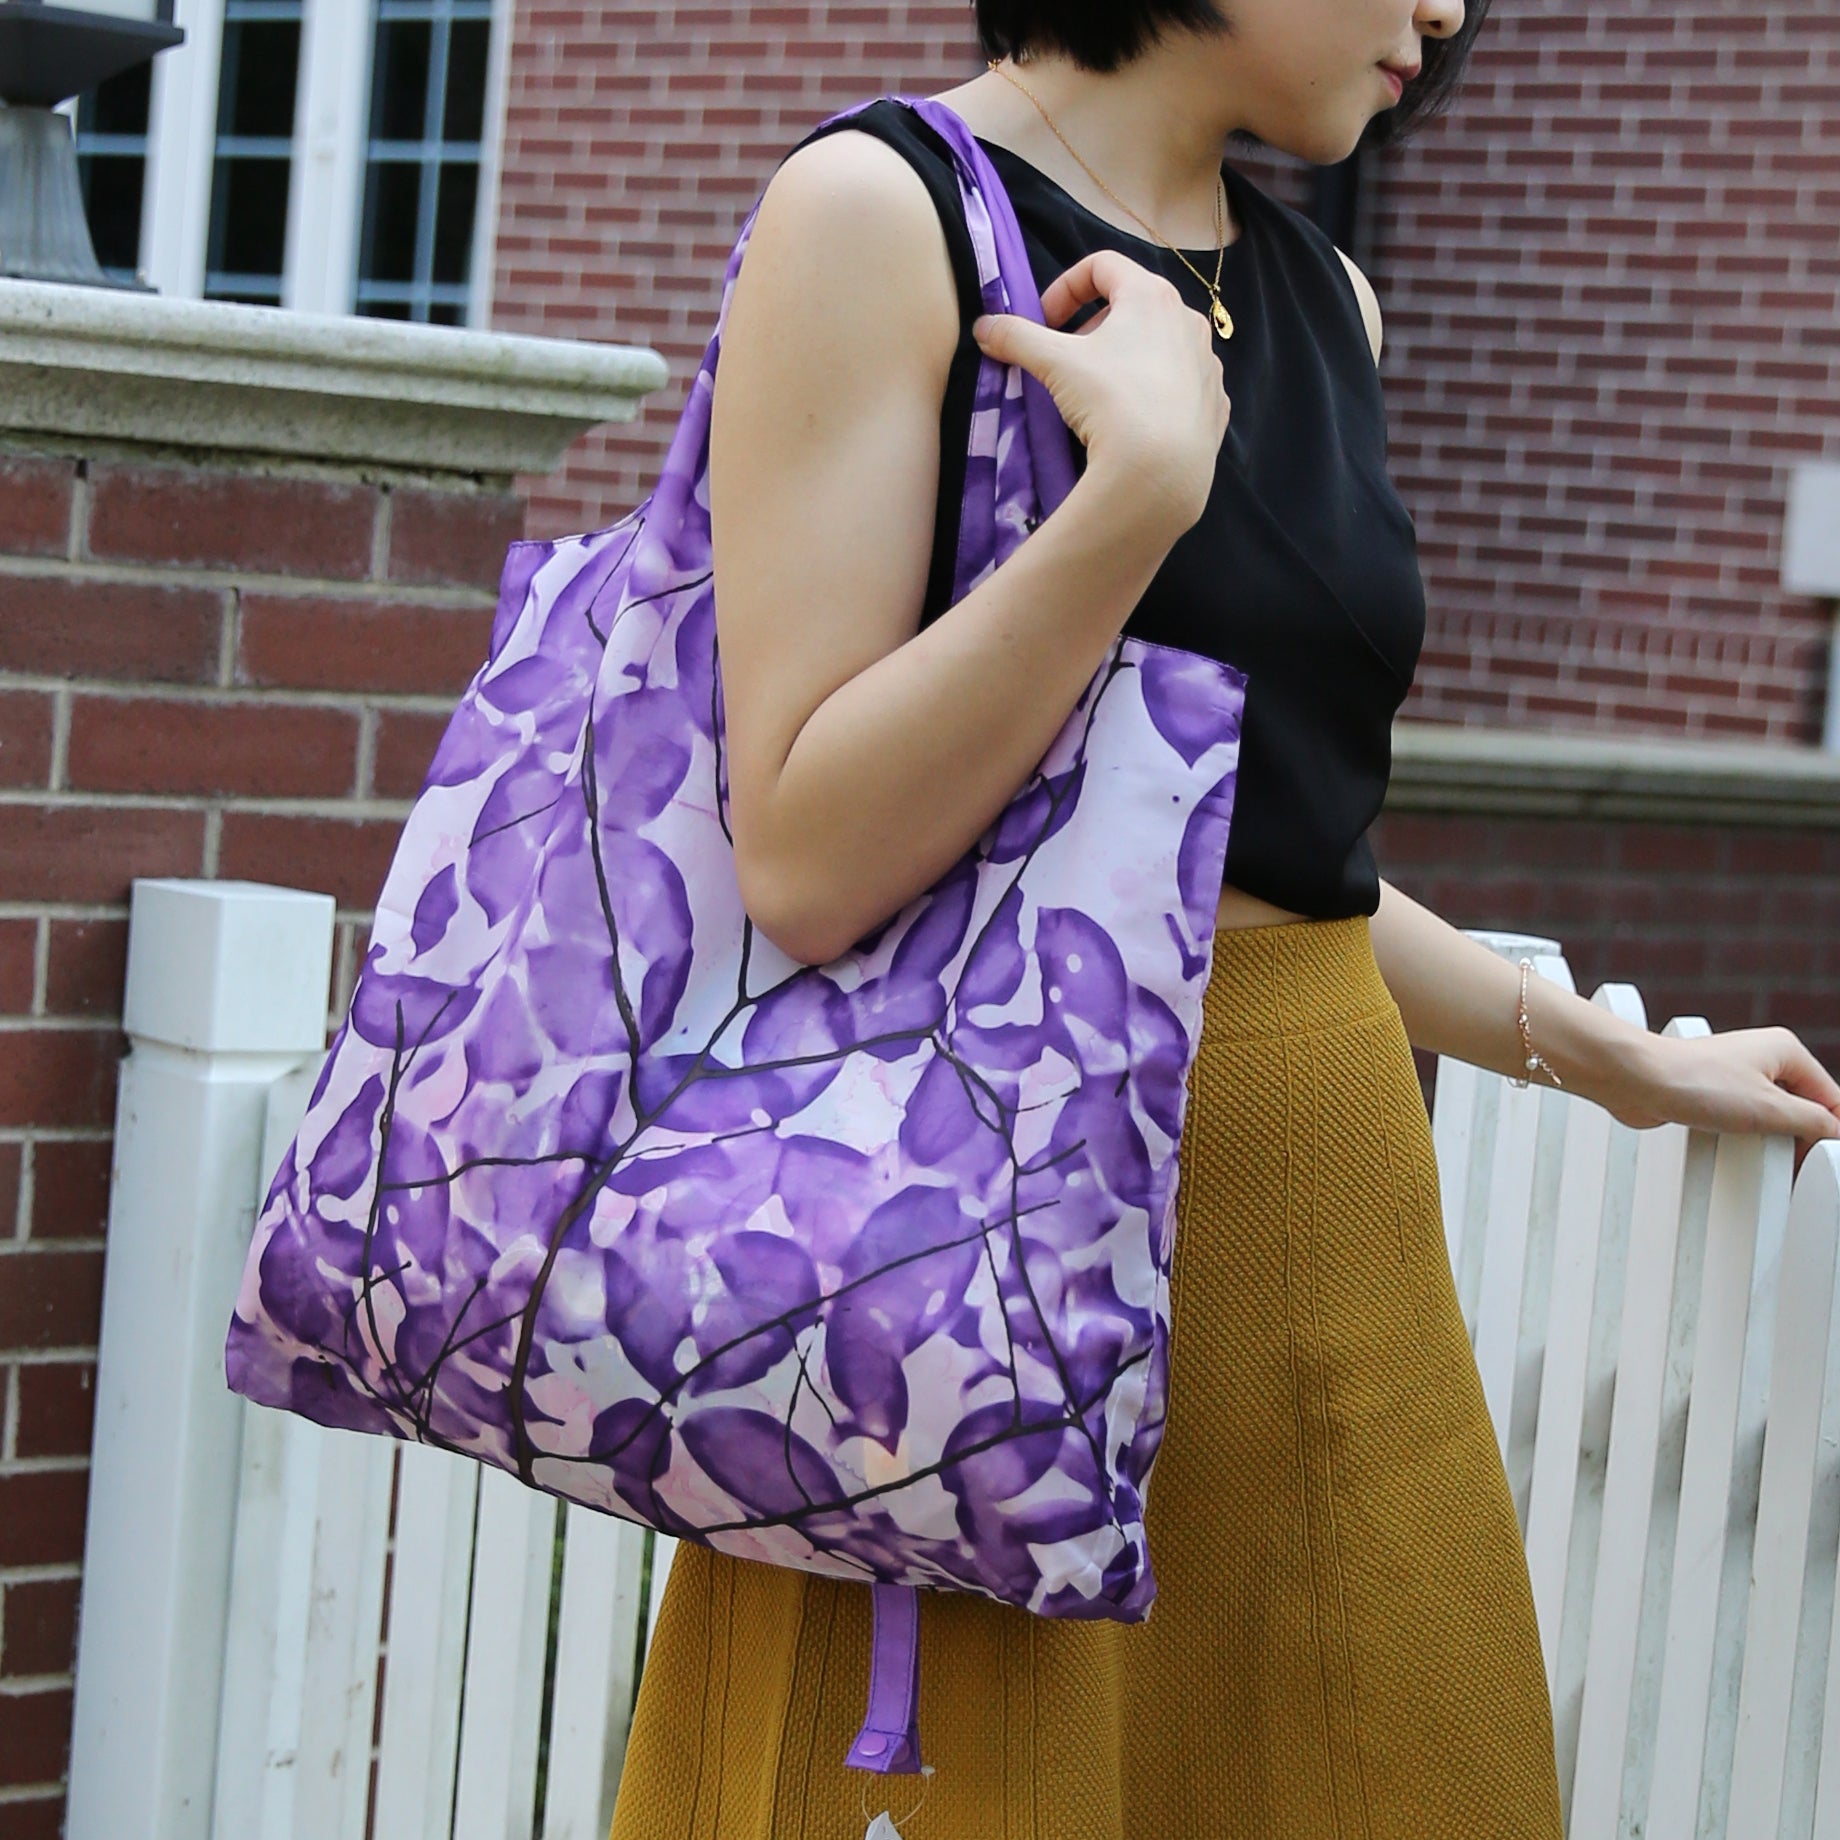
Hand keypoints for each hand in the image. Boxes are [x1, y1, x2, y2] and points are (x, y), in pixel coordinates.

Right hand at [972, 248, 1229, 538]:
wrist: (1161, 471)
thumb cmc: (1110, 400)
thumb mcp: (1054, 364)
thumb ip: (1017, 337)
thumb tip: (984, 327)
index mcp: (1150, 295)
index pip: (1102, 265)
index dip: (1065, 287)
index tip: (1045, 322)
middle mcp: (1187, 319)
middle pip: (1133, 304)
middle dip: (1093, 326)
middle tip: (1068, 360)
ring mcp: (1207, 362)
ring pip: (1161, 344)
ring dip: (1126, 356)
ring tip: (1102, 391)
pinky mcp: (1215, 403)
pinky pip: (1181, 384)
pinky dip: (1155, 390)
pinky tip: (1136, 419)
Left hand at [1597, 1025, 1839, 1146]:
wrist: (1635, 1080)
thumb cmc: (1697, 1083)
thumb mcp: (1771, 1110)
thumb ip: (1814, 1123)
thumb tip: (1835, 1134)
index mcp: (1786, 1050)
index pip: (1830, 1098)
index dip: (1831, 1134)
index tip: (1825, 1161)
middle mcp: (1762, 1056)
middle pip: (1803, 1106)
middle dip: (1803, 1137)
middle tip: (1797, 1167)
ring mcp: (1734, 1073)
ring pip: (1772, 1114)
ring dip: (1775, 1139)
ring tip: (1770, 1159)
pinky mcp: (1710, 1092)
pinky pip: (1743, 1118)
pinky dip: (1748, 1136)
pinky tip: (1742, 1150)